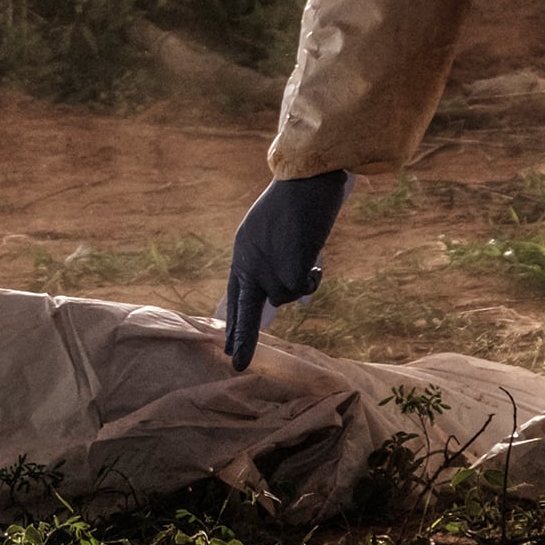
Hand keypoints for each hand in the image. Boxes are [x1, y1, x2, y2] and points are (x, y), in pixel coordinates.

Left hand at [218, 170, 351, 369]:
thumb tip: (292, 291)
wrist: (304, 179)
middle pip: (246, 311)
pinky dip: (312, 277)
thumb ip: (272, 261)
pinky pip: (302, 287)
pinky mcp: (288, 267)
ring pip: (286, 295)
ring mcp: (267, 267)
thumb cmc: (293, 200)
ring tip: (306, 252)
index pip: (235, 297)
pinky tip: (316, 257)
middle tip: (237, 365)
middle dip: (243, 340)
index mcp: (242, 255)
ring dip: (300, 280)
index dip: (234, 325)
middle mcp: (249, 264)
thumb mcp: (272, 234)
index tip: (229, 350)